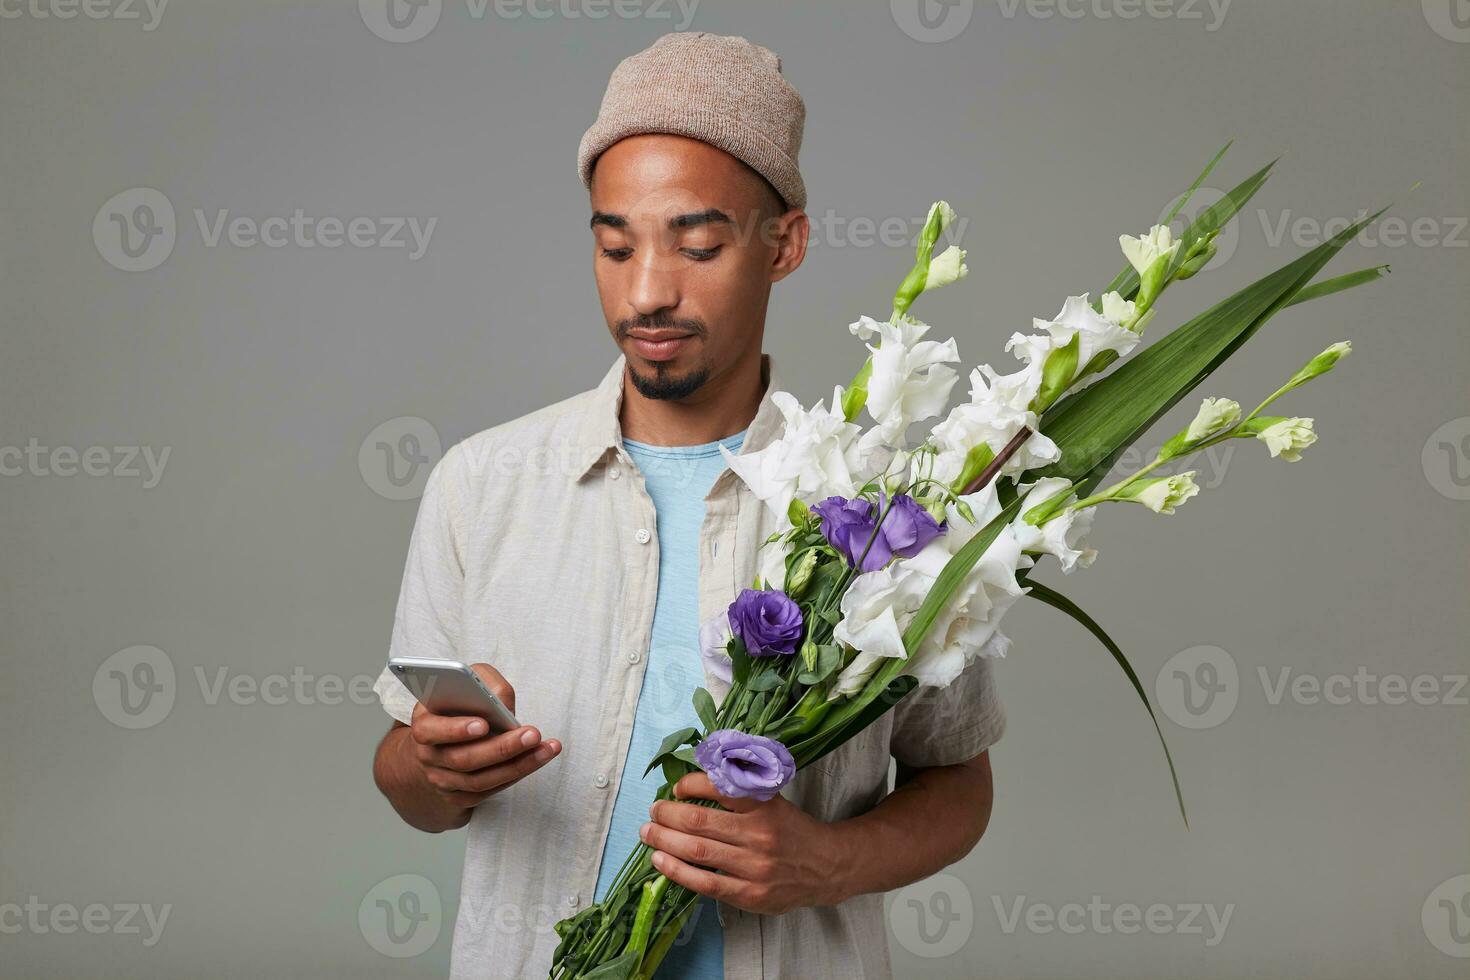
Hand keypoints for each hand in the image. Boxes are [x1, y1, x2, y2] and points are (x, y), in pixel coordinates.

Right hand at [407, 663, 561, 809]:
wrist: (438, 744)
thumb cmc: (456, 706)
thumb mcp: (464, 685)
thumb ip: (483, 683)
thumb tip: (503, 702)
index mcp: (424, 725)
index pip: (431, 731)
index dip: (455, 729)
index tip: (483, 724)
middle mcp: (428, 757)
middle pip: (464, 759)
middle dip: (501, 748)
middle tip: (532, 734)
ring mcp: (442, 781)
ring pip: (480, 781)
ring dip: (518, 765)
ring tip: (546, 748)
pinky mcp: (459, 797)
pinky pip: (489, 791)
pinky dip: (516, 775)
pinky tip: (537, 758)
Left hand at [640, 772, 847, 915]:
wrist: (827, 867)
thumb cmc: (792, 829)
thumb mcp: (773, 800)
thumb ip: (740, 791)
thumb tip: (692, 783)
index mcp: (764, 805)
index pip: (718, 788)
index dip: (690, 785)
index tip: (676, 788)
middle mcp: (759, 834)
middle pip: (699, 822)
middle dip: (667, 815)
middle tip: (652, 812)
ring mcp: (754, 867)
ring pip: (697, 851)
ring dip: (664, 841)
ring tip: (648, 834)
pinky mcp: (750, 894)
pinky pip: (705, 883)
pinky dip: (678, 871)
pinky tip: (661, 862)